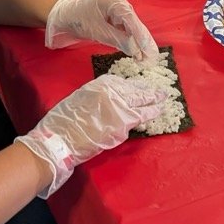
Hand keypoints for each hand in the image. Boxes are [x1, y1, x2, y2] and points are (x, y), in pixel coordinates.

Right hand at [15, 75, 167, 195]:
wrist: (59, 139)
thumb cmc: (64, 120)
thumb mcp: (81, 97)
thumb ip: (99, 95)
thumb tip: (112, 98)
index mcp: (101, 84)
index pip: (124, 83)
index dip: (135, 86)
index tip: (141, 87)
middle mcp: (113, 93)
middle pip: (137, 91)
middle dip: (150, 92)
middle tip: (162, 92)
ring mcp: (120, 109)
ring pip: (143, 104)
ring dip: (155, 103)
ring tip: (163, 101)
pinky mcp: (122, 127)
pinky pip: (139, 119)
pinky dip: (149, 116)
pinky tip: (155, 114)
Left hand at [45, 0, 158, 59]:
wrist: (63, 17)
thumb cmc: (77, 20)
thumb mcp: (97, 31)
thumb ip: (118, 40)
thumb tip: (137, 51)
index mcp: (114, 0)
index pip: (131, 19)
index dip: (142, 36)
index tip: (149, 50)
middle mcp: (120, 3)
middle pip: (135, 23)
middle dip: (144, 42)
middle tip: (153, 59)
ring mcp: (119, 10)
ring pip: (133, 28)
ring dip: (139, 44)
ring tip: (147, 60)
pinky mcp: (116, 19)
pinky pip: (127, 31)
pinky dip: (131, 42)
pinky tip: (138, 54)